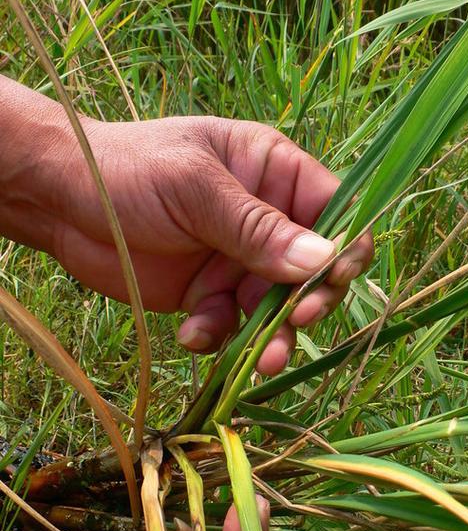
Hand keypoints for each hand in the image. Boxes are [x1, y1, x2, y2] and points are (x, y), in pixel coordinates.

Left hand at [5, 92, 372, 373]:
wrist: (58, 200)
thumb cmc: (128, 168)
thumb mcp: (195, 188)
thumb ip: (257, 228)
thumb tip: (324, 260)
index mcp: (273, 172)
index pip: (335, 209)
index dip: (345, 246)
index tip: (334, 279)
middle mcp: (265, 219)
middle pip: (314, 269)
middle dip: (310, 301)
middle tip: (297, 321)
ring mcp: (237, 261)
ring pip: (276, 308)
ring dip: (272, 336)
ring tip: (263, 361)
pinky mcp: (207, 296)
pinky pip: (231, 327)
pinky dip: (218, 338)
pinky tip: (192, 334)